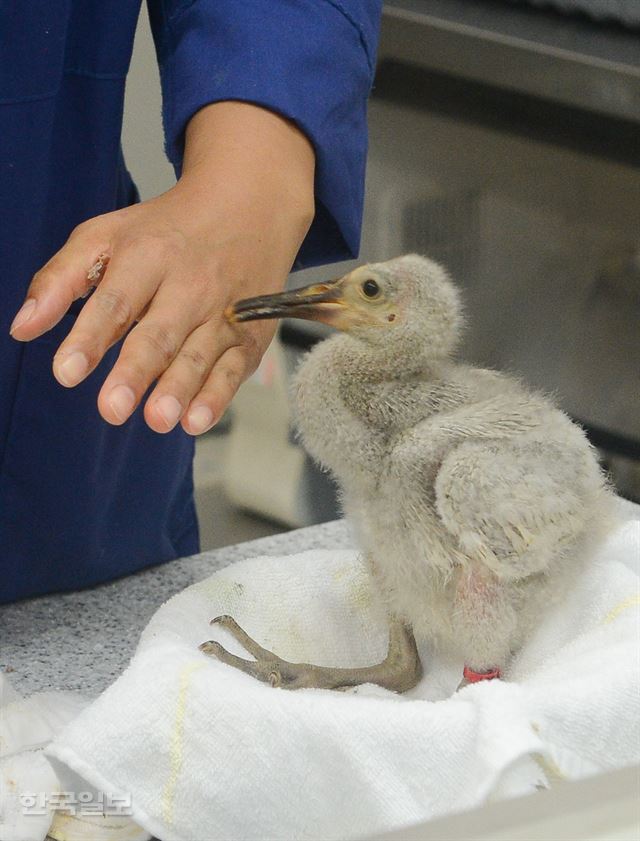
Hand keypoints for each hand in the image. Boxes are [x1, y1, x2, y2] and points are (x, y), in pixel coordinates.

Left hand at [9, 102, 314, 434]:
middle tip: (112, 408)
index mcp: (148, 255)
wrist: (248, 207)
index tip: (66, 371)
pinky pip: (233, 368)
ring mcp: (224, 311)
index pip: (116, 300)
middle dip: (136, 370)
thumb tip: (22, 327)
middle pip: (160, 332)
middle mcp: (189, 284)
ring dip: (180, 388)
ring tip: (157, 420)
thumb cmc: (166, 230)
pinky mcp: (249, 335)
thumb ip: (61, 279)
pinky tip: (196, 419)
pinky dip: (218, 395)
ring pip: (200, 354)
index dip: (90, 336)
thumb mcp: (106, 235)